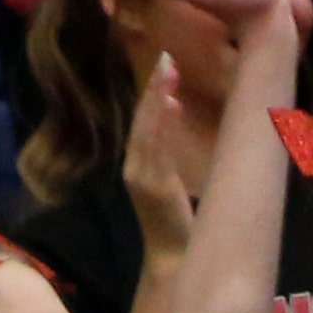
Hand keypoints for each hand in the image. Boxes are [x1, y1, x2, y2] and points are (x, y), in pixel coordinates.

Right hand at [123, 54, 194, 260]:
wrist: (173, 256)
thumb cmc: (178, 219)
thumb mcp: (173, 177)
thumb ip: (169, 148)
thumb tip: (176, 108)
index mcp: (138, 163)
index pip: (143, 121)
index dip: (151, 92)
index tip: (165, 63)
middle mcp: (134, 166)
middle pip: (142, 119)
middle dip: (153, 88)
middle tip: (166, 57)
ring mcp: (141, 176)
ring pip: (148, 130)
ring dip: (157, 99)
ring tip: (168, 72)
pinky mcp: (153, 187)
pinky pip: (157, 149)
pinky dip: (163, 125)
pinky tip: (171, 103)